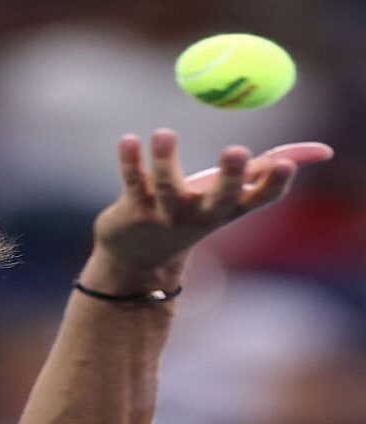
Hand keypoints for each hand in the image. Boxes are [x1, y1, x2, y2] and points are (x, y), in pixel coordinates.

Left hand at [90, 128, 332, 277]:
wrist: (139, 259)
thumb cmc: (193, 214)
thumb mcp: (232, 196)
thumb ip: (268, 170)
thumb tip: (324, 151)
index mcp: (229, 210)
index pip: (259, 199)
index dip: (273, 184)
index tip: (285, 165)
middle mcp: (200, 215)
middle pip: (218, 198)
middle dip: (229, 177)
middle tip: (236, 151)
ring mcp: (165, 216)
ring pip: (166, 186)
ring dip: (165, 159)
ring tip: (164, 133)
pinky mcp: (132, 211)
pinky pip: (132, 182)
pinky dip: (130, 161)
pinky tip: (129, 140)